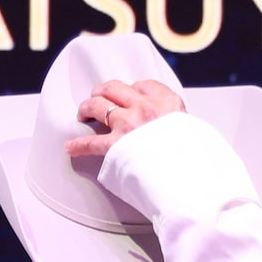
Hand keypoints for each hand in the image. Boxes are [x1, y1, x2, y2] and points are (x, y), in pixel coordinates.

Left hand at [62, 77, 185, 173]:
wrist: (190, 176)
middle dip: (102, 91)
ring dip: (87, 107)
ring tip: (83, 113)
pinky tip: (70, 147)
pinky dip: (78, 145)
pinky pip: (91, 143)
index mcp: (166, 102)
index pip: (143, 85)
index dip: (130, 89)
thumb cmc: (191, 158)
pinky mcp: (116, 146)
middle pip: (114, 88)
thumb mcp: (191, 130)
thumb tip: (168, 127)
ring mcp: (129, 124)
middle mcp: (146, 108)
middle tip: (98, 97)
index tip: (127, 95)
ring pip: (97, 105)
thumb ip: (176, 122)